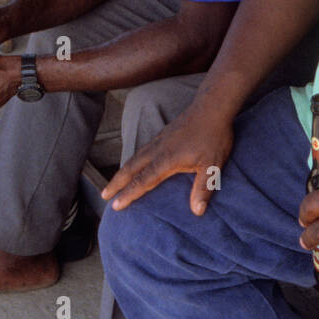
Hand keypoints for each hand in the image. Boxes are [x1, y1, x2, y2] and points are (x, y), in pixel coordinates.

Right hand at [101, 101, 235, 214]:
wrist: (212, 106)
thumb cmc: (214, 136)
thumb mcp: (213, 165)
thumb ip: (203, 188)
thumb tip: (197, 212)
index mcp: (167, 159)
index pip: (143, 181)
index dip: (129, 194)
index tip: (115, 206)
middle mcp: (158, 149)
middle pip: (131, 168)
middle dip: (116, 183)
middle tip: (104, 195)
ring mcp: (159, 140)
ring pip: (135, 157)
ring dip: (123, 171)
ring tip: (115, 182)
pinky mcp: (164, 134)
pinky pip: (142, 150)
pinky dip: (133, 160)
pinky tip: (136, 162)